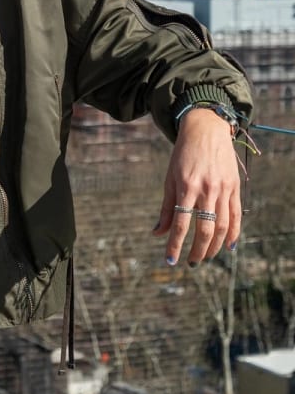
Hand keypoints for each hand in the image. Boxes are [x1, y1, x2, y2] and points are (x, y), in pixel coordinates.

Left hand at [153, 108, 241, 265]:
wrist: (206, 130)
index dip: (174, 245)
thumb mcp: (170, 178)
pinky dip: (233, 233)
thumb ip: (166, 207)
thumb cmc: (183, 155)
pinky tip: (227, 246)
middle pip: (204, 230)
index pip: (180, 224)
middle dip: (197, 251)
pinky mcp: (235, 187)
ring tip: (205, 257)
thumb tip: (157, 234)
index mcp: (186, 187)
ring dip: (214, 246)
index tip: (170, 260)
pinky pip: (236, 215)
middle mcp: (206, 190)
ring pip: (222, 226)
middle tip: (190, 263)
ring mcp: (223, 189)